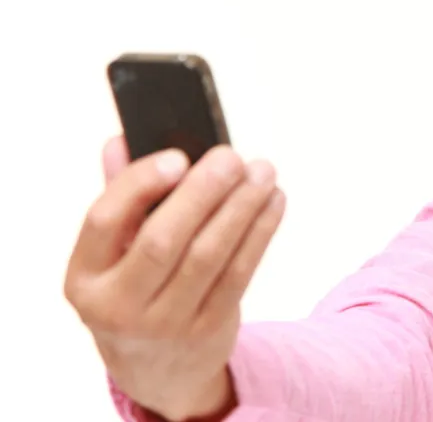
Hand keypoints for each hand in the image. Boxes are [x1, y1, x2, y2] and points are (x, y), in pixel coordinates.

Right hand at [64, 138, 285, 420]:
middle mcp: (118, 305)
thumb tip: (122, 139)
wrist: (157, 368)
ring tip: (262, 172)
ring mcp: (165, 322)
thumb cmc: (134, 291)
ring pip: (209, 256)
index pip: (104, 222)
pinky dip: (260, 232)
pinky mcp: (209, 328)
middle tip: (232, 157)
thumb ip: (120, 197)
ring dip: (241, 207)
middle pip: (163, 240)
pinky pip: (239, 273)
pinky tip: (272, 202)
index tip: (178, 156)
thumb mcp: (113, 254)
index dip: (139, 185)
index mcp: (84, 277)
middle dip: (203, 193)